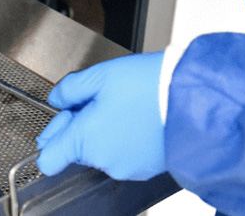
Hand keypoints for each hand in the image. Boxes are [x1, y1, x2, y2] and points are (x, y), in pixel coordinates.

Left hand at [36, 52, 165, 179]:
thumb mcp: (100, 75)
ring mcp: (126, 168)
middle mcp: (103, 160)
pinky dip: (125, 140)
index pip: (47, 159)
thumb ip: (69, 89)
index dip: (51, 136)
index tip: (64, 118)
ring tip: (123, 107)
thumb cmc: (151, 87)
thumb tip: (57, 99)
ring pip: (101, 152)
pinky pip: (123, 155)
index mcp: (85, 140)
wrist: (197, 99)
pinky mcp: (145, 169)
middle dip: (81, 126)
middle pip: (76, 150)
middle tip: (98, 100)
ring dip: (104, 132)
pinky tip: (137, 118)